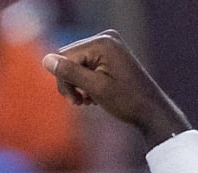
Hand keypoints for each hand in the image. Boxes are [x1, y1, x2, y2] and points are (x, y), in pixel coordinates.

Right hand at [41, 30, 188, 145]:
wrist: (150, 110)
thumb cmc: (126, 101)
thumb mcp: (95, 88)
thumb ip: (70, 73)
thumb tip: (46, 60)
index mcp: (102, 42)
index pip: (64, 57)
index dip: (64, 81)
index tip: (75, 102)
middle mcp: (105, 38)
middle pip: (68, 58)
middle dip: (70, 82)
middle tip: (79, 102)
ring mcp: (108, 45)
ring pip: (74, 64)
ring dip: (76, 85)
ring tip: (87, 101)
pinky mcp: (109, 55)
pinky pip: (85, 66)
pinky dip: (85, 83)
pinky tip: (93, 96)